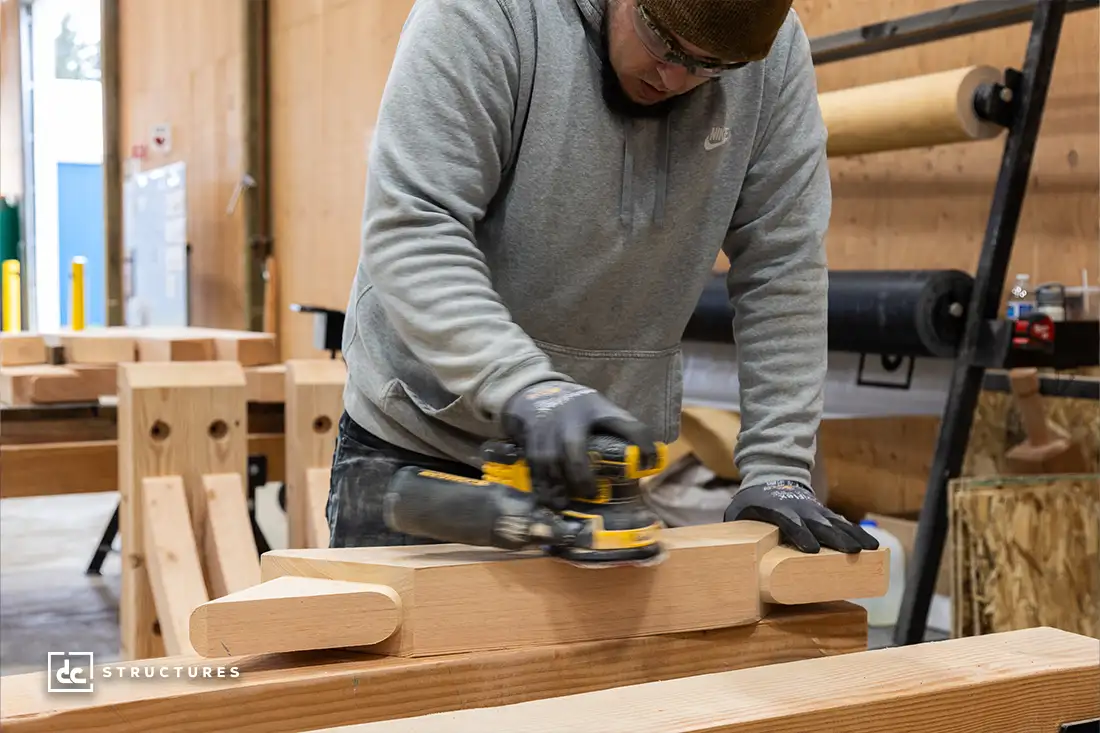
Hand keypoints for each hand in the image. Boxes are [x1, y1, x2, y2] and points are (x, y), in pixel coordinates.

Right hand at [501, 380, 657, 509]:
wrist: (538, 393)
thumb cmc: (579, 410)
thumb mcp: (603, 411)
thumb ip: (622, 430)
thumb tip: (649, 460)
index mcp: (596, 409)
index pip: (624, 423)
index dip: (639, 441)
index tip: (648, 462)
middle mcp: (569, 417)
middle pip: (573, 446)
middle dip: (580, 473)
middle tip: (589, 493)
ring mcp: (546, 427)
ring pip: (548, 458)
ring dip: (557, 484)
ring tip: (564, 503)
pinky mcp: (530, 438)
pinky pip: (532, 464)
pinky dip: (539, 484)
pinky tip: (547, 498)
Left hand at [723, 480, 878, 553]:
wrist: (772, 475)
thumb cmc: (752, 501)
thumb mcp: (737, 511)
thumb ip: (734, 528)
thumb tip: (726, 553)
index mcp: (777, 509)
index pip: (789, 522)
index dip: (800, 534)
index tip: (812, 549)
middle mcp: (800, 509)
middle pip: (819, 524)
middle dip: (835, 538)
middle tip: (852, 552)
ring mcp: (815, 510)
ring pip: (836, 523)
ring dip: (853, 535)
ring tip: (871, 549)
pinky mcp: (824, 513)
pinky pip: (843, 523)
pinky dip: (857, 532)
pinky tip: (872, 544)